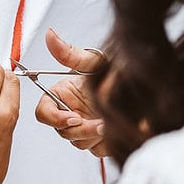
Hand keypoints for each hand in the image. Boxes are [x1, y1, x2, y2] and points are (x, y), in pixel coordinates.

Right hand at [34, 28, 108, 156]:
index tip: (74, 117)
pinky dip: (106, 142)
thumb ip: (70, 52)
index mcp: (61, 95)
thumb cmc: (115, 71)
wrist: (140, 87)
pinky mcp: (98, 141)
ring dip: (95, 135)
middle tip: (100, 123)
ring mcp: (82, 129)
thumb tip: (50, 34)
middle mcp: (68, 113)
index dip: (55, 118)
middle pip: (63, 132)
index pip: (43, 113)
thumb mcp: (93, 61)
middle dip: (82, 129)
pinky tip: (117, 128)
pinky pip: (96, 149)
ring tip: (111, 121)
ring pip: (79, 142)